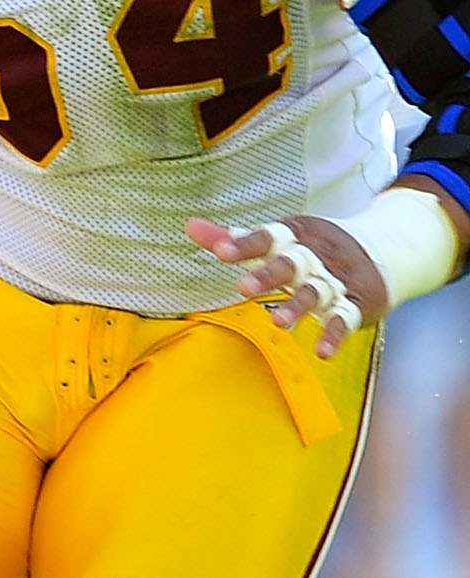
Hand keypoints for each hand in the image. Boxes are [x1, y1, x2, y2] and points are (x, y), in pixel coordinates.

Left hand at [188, 214, 380, 358]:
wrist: (386, 248)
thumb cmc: (313, 247)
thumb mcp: (280, 238)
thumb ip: (235, 238)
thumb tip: (190, 225)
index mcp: (295, 236)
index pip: (267, 237)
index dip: (244, 243)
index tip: (220, 251)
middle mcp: (316, 255)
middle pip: (292, 263)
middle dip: (269, 275)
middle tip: (242, 288)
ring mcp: (338, 280)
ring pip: (317, 292)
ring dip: (298, 307)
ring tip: (278, 322)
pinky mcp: (358, 303)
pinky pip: (346, 318)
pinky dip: (335, 335)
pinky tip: (323, 352)